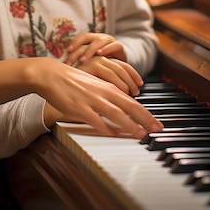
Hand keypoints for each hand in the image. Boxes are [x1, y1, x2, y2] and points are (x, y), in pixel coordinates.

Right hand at [29, 58, 162, 139]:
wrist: (52, 75)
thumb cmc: (73, 81)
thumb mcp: (95, 85)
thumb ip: (108, 96)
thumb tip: (123, 108)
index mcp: (107, 87)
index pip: (131, 102)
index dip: (145, 114)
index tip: (156, 124)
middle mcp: (102, 92)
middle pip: (128, 106)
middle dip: (144, 119)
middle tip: (157, 129)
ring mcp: (91, 100)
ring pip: (115, 113)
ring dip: (129, 124)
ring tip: (141, 134)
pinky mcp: (78, 107)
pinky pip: (94, 119)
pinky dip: (105, 127)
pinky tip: (113, 133)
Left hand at [64, 33, 126, 65]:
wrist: (122, 66)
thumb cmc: (103, 64)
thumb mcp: (91, 62)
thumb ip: (81, 62)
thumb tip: (63, 68)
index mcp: (91, 39)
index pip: (80, 38)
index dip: (74, 43)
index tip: (66, 52)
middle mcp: (99, 38)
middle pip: (87, 38)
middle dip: (78, 48)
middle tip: (70, 60)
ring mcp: (109, 41)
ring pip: (98, 41)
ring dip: (90, 50)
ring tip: (83, 59)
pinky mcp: (119, 47)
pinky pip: (114, 45)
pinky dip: (107, 48)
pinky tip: (100, 54)